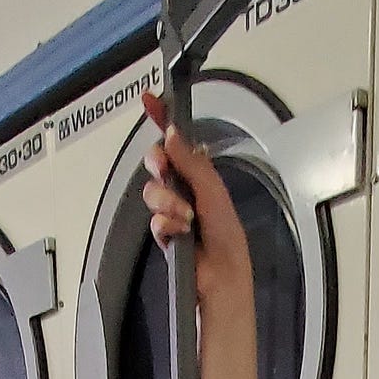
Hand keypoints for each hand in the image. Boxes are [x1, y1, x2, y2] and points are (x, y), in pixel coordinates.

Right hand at [142, 98, 251, 306]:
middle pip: (158, 163)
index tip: (150, 101)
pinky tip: (179, 232)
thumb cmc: (228, 239)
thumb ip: (191, 162)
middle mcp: (186, 190)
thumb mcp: (213, 191)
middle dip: (160, 166)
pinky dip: (166, 225)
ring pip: (153, 192)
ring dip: (167, 202)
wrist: (222, 276)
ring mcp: (173, 211)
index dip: (163, 120)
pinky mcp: (165, 233)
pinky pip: (154, 220)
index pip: (177, 142)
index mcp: (201, 176)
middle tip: (165, 170)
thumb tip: (172, 136)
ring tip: (185, 216)